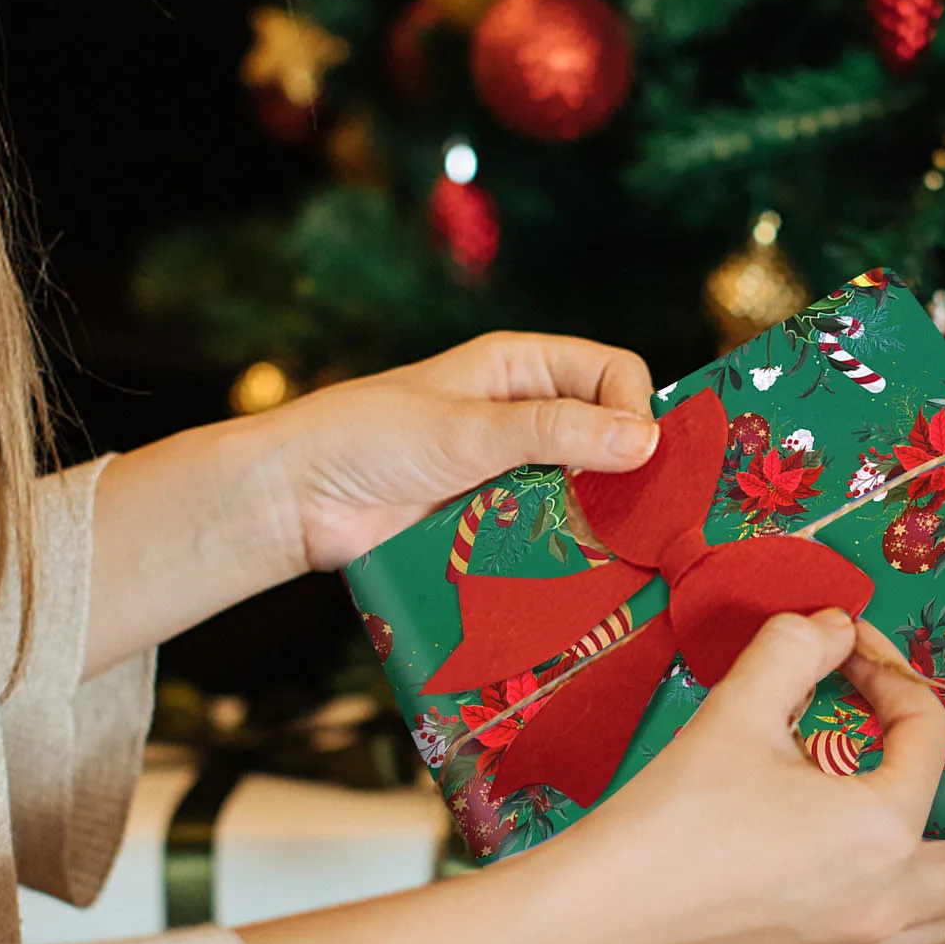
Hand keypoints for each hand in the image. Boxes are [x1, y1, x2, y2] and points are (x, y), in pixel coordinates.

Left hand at [252, 332, 659, 571]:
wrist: (298, 501)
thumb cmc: (370, 439)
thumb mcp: (468, 429)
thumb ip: (555, 433)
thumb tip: (644, 439)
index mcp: (523, 368)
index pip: (613, 373)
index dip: (635, 408)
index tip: (639, 456)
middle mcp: (526, 416)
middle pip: (609, 437)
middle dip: (628, 473)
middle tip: (646, 516)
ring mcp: (514, 473)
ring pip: (587, 493)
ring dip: (599, 520)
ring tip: (614, 550)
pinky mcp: (498, 524)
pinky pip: (552, 536)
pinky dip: (568, 553)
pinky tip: (580, 575)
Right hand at [537, 617, 944, 943]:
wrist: (598, 915)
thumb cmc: (666, 817)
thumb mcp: (735, 712)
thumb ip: (792, 649)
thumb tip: (831, 625)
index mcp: (878, 830)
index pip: (924, 736)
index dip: (894, 678)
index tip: (850, 651)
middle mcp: (885, 899)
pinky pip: (903, 943)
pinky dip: (923, 913)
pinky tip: (893, 885)